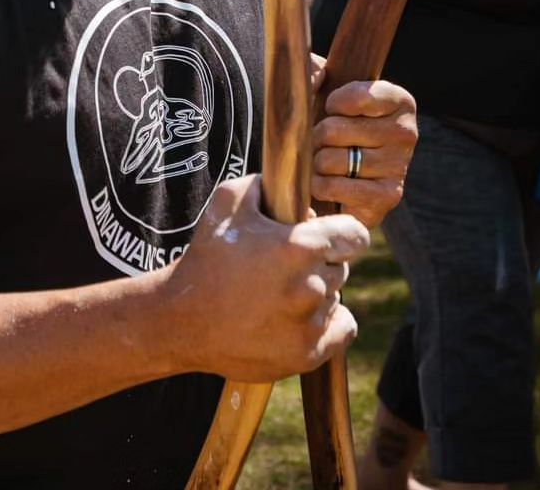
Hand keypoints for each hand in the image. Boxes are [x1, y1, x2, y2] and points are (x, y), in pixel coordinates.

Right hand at [161, 174, 368, 381]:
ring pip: (336, 296)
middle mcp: (312, 287)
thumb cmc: (206, 258)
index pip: (355, 235)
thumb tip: (287, 186)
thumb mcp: (227, 202)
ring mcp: (310, 324)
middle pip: (340, 266)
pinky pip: (342, 328)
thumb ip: (264, 184)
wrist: (183, 320)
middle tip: (284, 264)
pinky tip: (299, 315)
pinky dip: (328, 322)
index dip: (343, 231)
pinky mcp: (307, 354)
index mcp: (299, 247)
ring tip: (280, 292)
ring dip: (317, 291)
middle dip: (320, 261)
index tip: (328, 235)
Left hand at [311, 77, 416, 228]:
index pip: (354, 97)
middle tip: (324, 141)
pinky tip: (329, 183)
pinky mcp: (387, 198)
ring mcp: (399, 167)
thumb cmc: (330, 121)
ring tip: (327, 162)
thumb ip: (313, 68)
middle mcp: (406, 132)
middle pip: (334, 130)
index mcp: (398, 100)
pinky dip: (321, 187)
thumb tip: (317, 75)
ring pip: (330, 160)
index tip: (332, 108)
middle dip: (317, 137)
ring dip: (317, 164)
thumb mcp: (322, 86)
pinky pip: (334, 187)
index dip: (331, 104)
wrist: (339, 172)